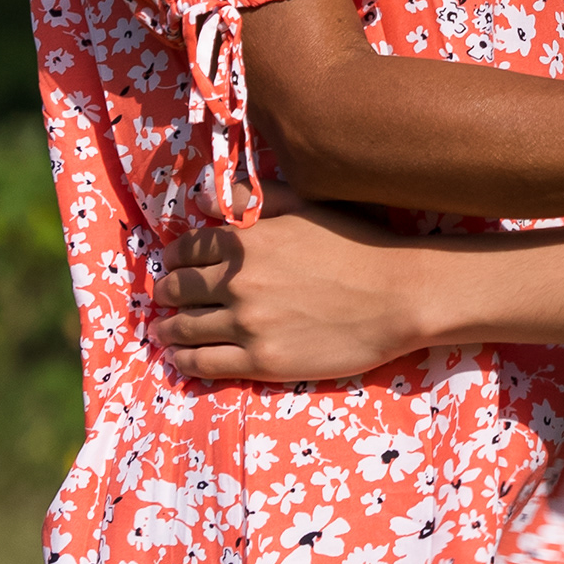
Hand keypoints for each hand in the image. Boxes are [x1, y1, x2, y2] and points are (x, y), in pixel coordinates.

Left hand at [153, 185, 417, 382]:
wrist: (397, 295)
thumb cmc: (355, 245)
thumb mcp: (305, 207)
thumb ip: (252, 199)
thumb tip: (202, 199)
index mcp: (246, 241)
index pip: (186, 249)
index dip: (175, 258)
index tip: (174, 266)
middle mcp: (238, 281)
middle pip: (178, 289)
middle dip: (167, 293)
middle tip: (166, 298)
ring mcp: (247, 324)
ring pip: (184, 329)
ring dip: (168, 330)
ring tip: (166, 332)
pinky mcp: (261, 361)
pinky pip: (203, 364)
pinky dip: (183, 362)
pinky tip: (180, 360)